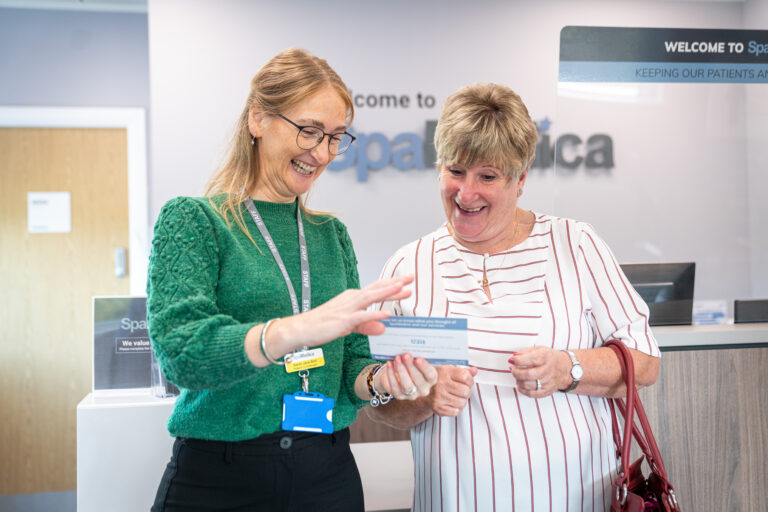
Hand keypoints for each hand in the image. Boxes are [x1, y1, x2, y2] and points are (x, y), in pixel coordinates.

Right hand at [284, 275, 413, 349]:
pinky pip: (361, 317)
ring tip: (402, 288)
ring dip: (387, 292)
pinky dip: (374, 315)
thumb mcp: (349, 326)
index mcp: (353, 297)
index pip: (376, 289)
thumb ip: (367, 326)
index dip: (391, 284)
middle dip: (394, 283)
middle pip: (377, 289)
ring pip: (370, 298)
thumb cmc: (323, 325)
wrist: (302, 328)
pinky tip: (386, 314)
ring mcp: (347, 309)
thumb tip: (384, 327)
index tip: (406, 280)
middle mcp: (351, 299)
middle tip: (411, 277)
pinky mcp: (343, 320)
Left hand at [377, 353, 437, 399]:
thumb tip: (413, 348)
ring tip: (397, 358)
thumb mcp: (416, 360)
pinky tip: (389, 364)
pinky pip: (395, 386)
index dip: (425, 368)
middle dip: (411, 366)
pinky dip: (391, 374)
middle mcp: (423, 389)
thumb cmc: (410, 364)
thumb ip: (418, 356)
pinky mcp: (399, 396)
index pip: (431, 375)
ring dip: (401, 370)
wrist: (396, 374)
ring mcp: (411, 395)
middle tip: (406, 355)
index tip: (418, 359)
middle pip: (418, 380)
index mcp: (431, 379)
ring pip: (407, 385)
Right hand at [427, 364, 477, 415]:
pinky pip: (456, 411)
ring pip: (462, 403)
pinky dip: (456, 409)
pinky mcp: (438, 407)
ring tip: (455, 397)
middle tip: (461, 391)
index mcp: (445, 371)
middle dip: (466, 392)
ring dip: (461, 401)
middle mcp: (441, 383)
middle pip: (466, 391)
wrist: (425, 392)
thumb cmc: (441, 381)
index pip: (466, 377)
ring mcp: (439, 396)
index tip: (466, 382)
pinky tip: (451, 403)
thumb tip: (474, 370)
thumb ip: (465, 371)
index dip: (470, 381)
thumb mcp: (451, 372)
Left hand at [508, 346, 569, 397]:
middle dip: (516, 372)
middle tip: (513, 369)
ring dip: (519, 381)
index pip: (530, 359)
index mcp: (545, 357)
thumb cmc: (550, 358)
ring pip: (529, 385)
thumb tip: (515, 355)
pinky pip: (533, 394)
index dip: (517, 360)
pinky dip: (523, 390)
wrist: (564, 368)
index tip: (512, 360)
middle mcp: (548, 370)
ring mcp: (548, 382)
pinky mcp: (547, 390)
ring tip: (517, 377)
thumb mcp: (539, 349)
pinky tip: (521, 385)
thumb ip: (525, 351)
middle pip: (529, 374)